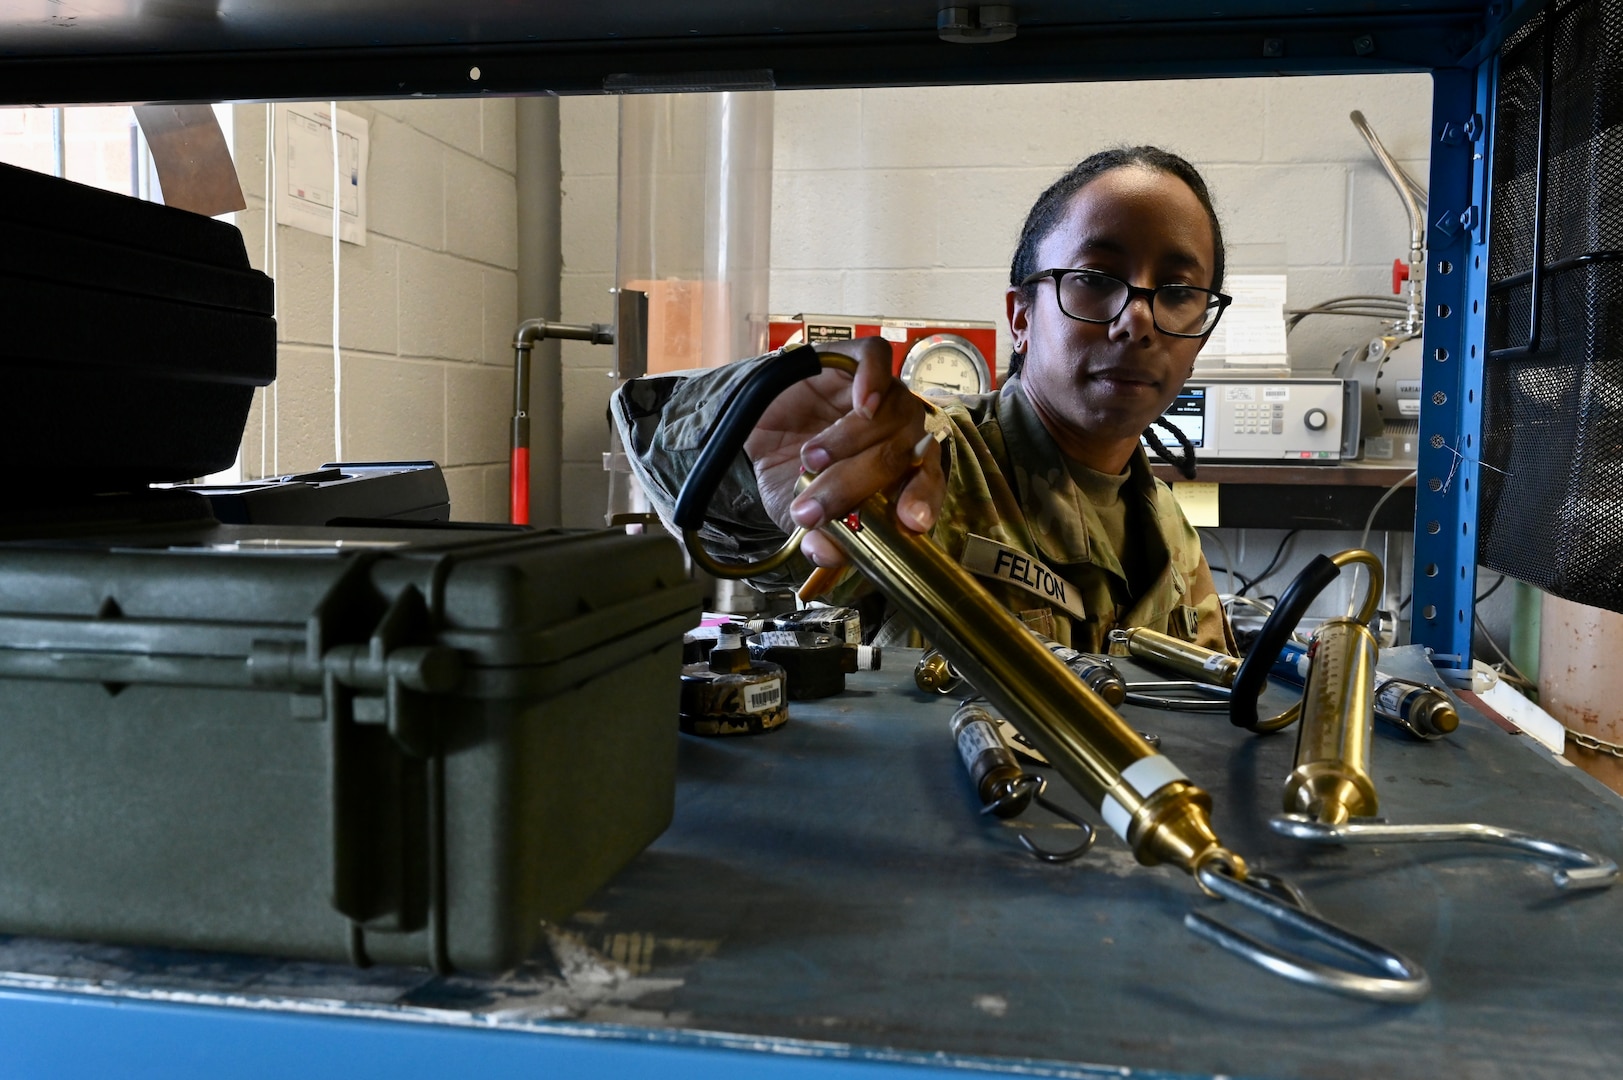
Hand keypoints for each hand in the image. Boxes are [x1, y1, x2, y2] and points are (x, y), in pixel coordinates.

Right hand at [743, 337, 944, 567]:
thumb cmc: (790, 475)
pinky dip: (874, 380)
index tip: (910, 522)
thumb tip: (826, 553)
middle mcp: (900, 431)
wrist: (751, 434)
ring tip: (811, 459)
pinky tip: (861, 403)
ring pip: (892, 411)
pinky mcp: (855, 360)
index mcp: (900, 471)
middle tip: (814, 506)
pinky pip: (878, 359)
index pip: (928, 483)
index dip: (923, 501)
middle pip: (902, 452)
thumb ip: (821, 535)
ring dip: (850, 442)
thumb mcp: (801, 514)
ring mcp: (882, 393)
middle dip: (856, 484)